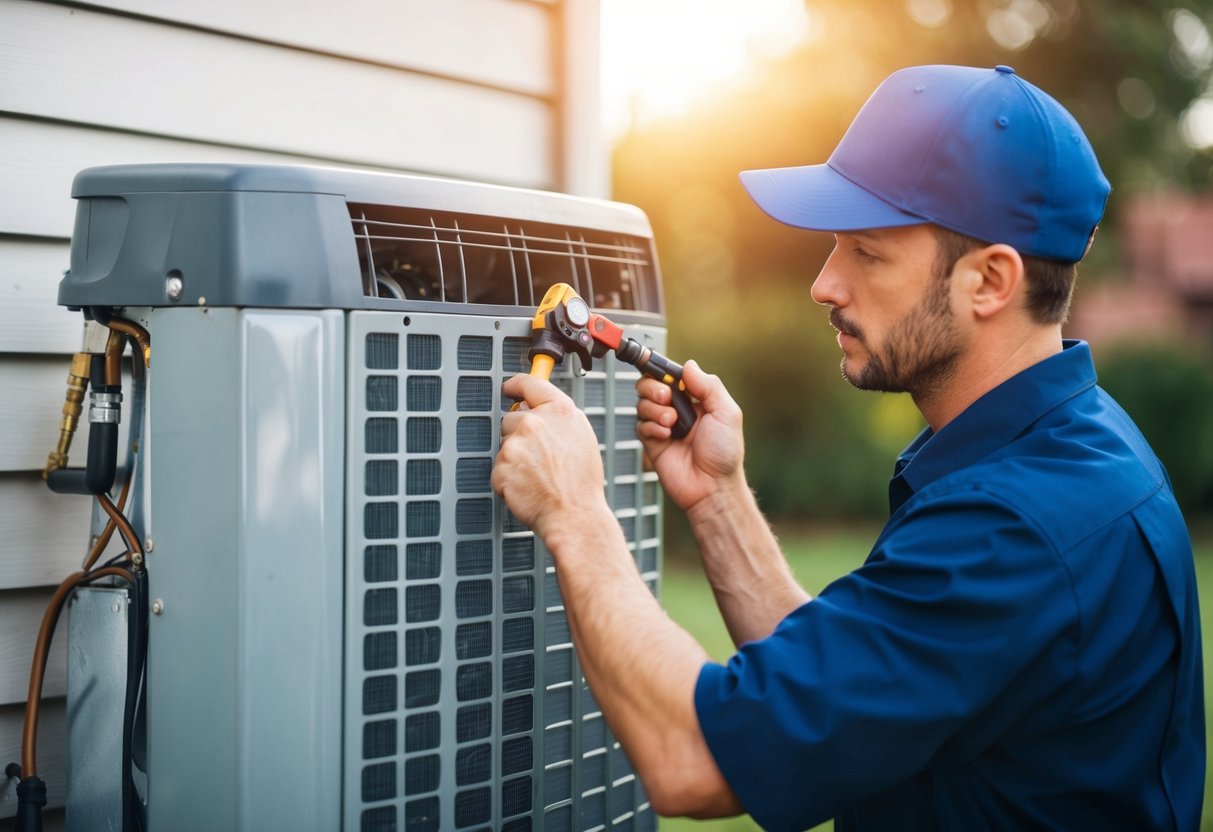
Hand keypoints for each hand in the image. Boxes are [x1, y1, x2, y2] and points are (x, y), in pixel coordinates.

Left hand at [493, 373, 611, 542]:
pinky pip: (500, 467)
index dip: (516, 384)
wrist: (574, 515)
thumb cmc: (581, 482)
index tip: (510, 387)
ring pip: (505, 443)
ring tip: (539, 474)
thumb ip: (558, 418)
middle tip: (540, 456)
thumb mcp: (581, 437)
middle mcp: (535, 422)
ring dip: (515, 456)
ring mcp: (515, 444)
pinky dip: (510, 477)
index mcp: (559, 411)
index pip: (530, 383)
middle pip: (511, 417)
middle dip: (519, 433)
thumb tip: (536, 409)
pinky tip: (529, 485)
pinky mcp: (501, 466)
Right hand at [635, 360, 744, 511]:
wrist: (712, 487)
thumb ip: (708, 386)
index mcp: (696, 399)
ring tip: (671, 423)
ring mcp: (663, 426)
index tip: (659, 368)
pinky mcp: (652, 442)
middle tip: (666, 398)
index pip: (673, 375)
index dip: (664, 370)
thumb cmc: (724, 453)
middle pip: (650, 385)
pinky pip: (640, 425)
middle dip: (653, 387)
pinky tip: (666, 436)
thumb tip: (688, 365)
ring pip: (642, 403)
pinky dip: (651, 426)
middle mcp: (677, 410)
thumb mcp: (726, 413)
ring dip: (654, 408)